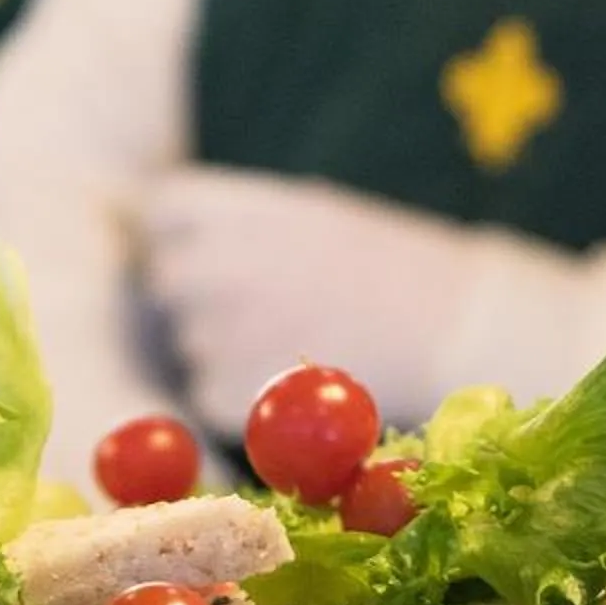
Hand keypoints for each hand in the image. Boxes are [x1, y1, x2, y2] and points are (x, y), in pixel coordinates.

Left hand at [139, 166, 487, 434]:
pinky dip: (242, 391)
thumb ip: (233, 219)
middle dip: (200, 290)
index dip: (183, 230)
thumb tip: (155, 225)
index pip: (160, 210)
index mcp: (229, 208)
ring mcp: (213, 336)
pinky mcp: (226, 397)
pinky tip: (299, 372)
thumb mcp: (307, 210)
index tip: (218, 244)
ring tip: (302, 333)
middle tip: (266, 300)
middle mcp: (208, 266)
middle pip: (164, 279)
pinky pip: (210, 392)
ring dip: (225, 342)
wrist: (450, 328)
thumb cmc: (384, 261)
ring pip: (190, 339)